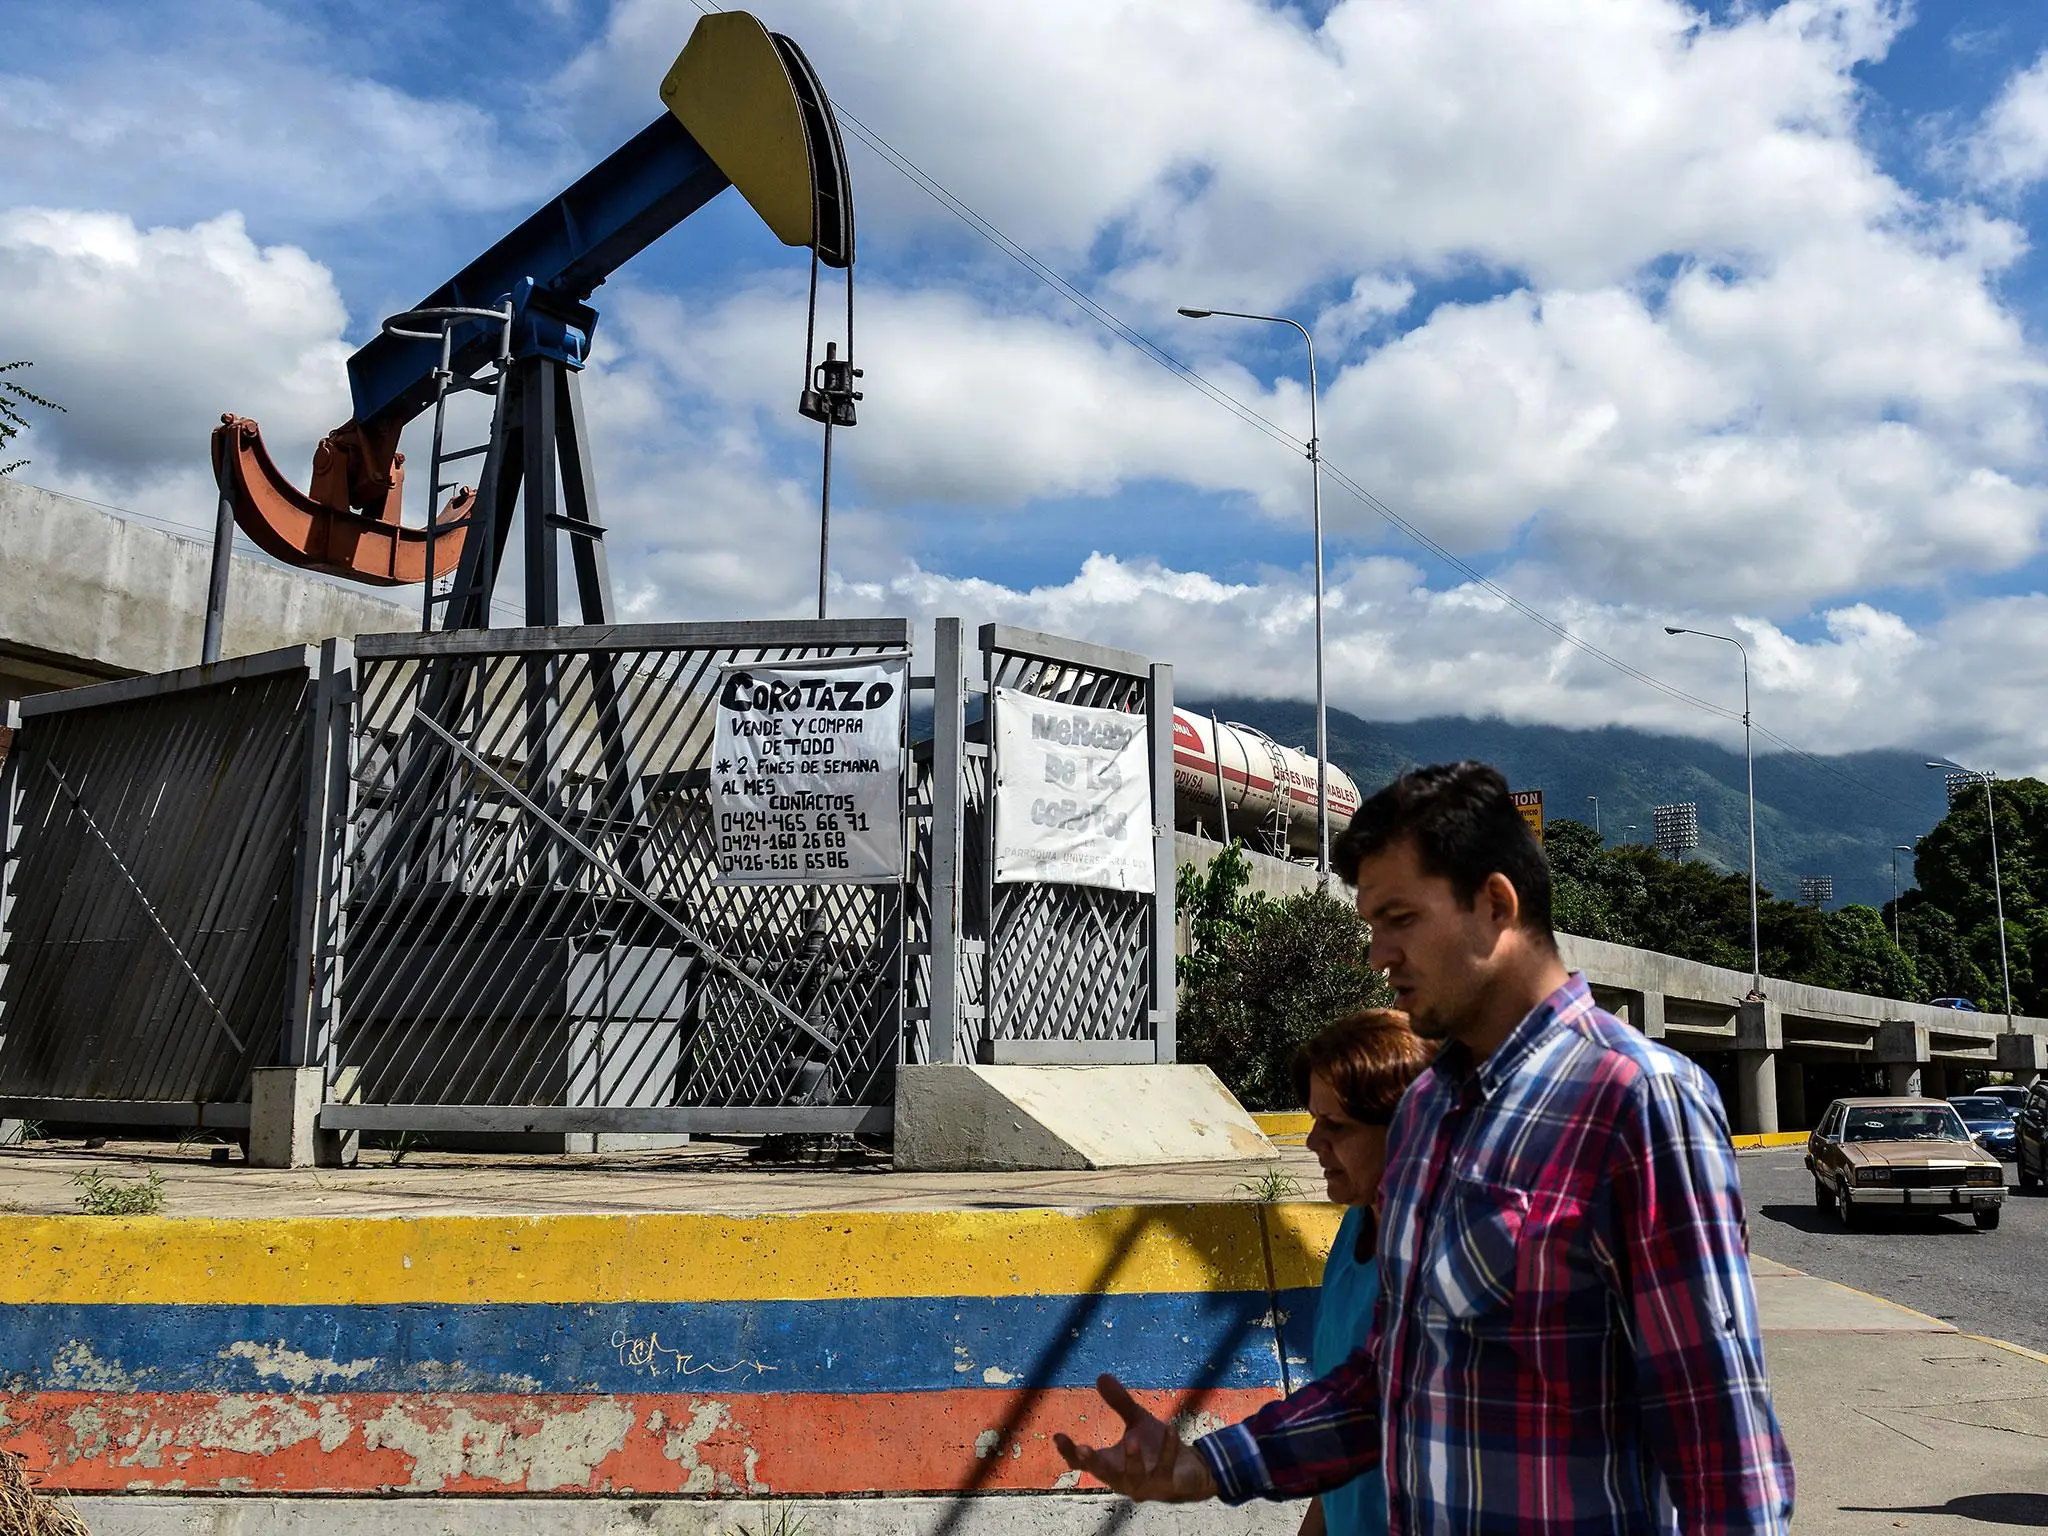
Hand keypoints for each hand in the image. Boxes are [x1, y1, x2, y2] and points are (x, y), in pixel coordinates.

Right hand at [1052, 1374, 1219, 1503]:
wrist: (1189, 1471)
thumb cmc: (1154, 1449)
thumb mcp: (1136, 1422)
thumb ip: (1119, 1403)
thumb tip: (1101, 1375)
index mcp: (1111, 1465)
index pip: (1083, 1463)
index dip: (1069, 1452)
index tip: (1058, 1435)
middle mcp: (1124, 1480)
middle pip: (1103, 1474)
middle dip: (1093, 1462)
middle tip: (1081, 1448)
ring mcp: (1146, 1486)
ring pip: (1134, 1477)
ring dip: (1132, 1461)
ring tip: (1131, 1441)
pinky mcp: (1168, 1486)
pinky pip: (1166, 1467)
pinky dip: (1168, 1449)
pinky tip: (1171, 1429)